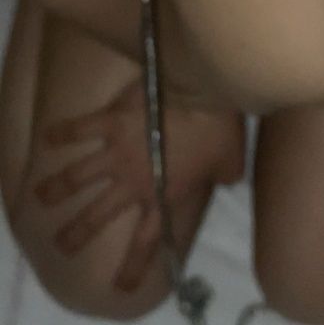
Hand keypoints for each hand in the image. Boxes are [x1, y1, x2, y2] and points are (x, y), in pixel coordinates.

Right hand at [34, 79, 243, 290]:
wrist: (203, 89)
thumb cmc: (220, 127)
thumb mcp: (231, 163)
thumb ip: (225, 177)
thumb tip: (228, 177)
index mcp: (164, 195)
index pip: (146, 241)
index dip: (133, 266)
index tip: (120, 285)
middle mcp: (134, 180)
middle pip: (99, 214)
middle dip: (77, 231)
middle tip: (61, 243)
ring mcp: (118, 150)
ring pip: (79, 175)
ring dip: (57, 187)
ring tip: (41, 195)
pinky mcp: (111, 120)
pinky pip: (81, 128)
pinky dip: (62, 133)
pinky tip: (47, 137)